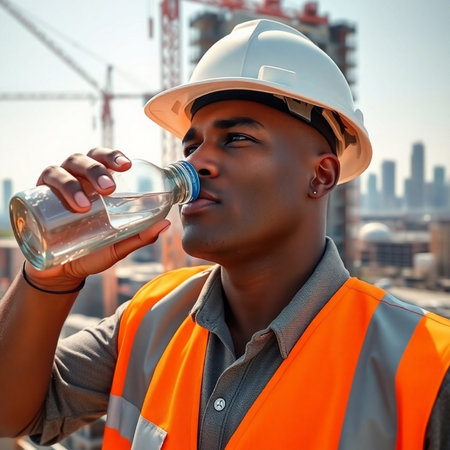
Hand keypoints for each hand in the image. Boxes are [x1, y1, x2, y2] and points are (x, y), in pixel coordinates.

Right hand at [25, 148, 170, 289]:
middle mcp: (75, 179)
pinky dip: (54, 189)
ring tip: (85, 206)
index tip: (127, 165)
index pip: (104, 160)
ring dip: (73, 183)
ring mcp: (54, 188)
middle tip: (109, 188)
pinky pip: (41, 185)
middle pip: (83, 160)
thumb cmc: (91, 252)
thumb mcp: (118, 245)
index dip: (114, 156)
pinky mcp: (35, 200)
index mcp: (95, 184)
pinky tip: (67, 204)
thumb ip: (140, 236)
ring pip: (60, 170)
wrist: (61, 273)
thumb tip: (166, 223)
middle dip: (97, 169)